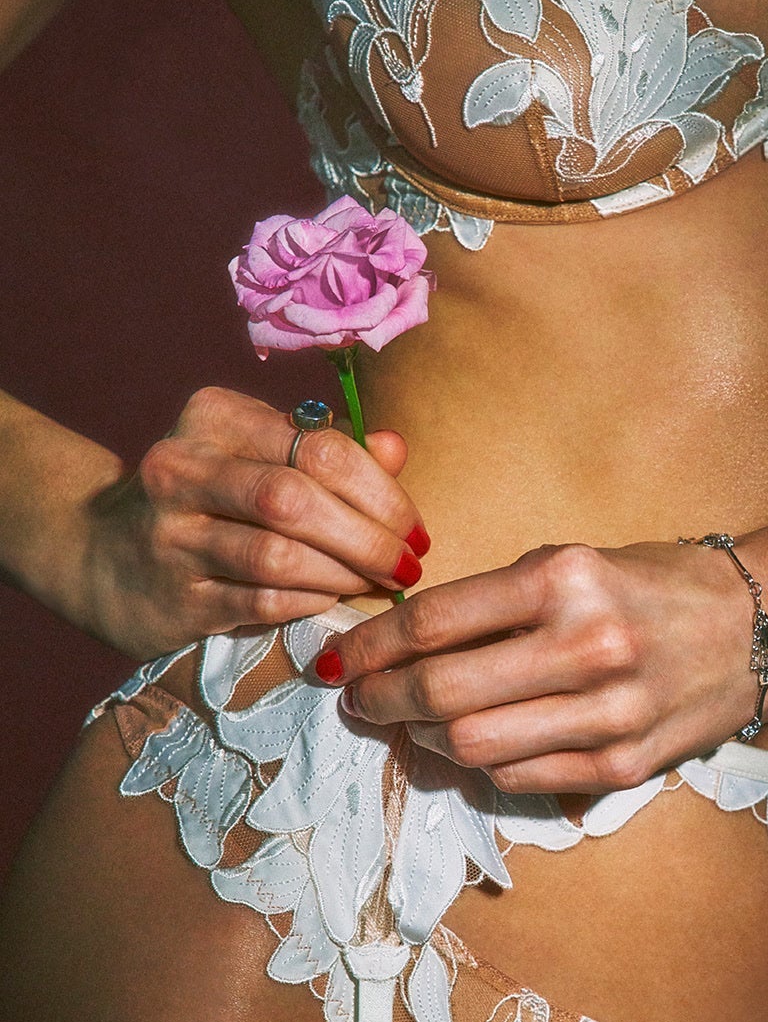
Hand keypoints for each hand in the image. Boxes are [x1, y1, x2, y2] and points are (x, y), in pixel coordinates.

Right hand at [76, 386, 428, 657]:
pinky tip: (332, 602)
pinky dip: (309, 603)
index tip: (415, 528)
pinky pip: (259, 603)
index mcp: (215, 418)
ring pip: (278, 555)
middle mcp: (183, 468)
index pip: (319, 445)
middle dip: (369, 537)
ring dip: (344, 575)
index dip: (382, 491)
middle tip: (408, 565)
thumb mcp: (258, 456)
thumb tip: (396, 449)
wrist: (98, 555)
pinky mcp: (172, 598)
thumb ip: (329, 451)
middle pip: (296, 498)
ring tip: (378, 585)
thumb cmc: (206, 500)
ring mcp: (170, 536)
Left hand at [319, 540, 763, 794]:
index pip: (435, 622)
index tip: (342, 657)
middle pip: (443, 692)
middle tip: (358, 698)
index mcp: (566, 579)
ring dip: (422, 738)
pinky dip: (479, 764)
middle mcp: (587, 645)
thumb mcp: (574, 562)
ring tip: (410, 723)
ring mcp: (609, 714)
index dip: (372, 646)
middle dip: (382, 700)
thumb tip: (401, 642)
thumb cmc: (653, 586)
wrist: (757, 628)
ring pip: (473, 745)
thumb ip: (495, 601)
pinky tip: (468, 744)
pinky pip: (519, 777)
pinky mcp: (623, 766)